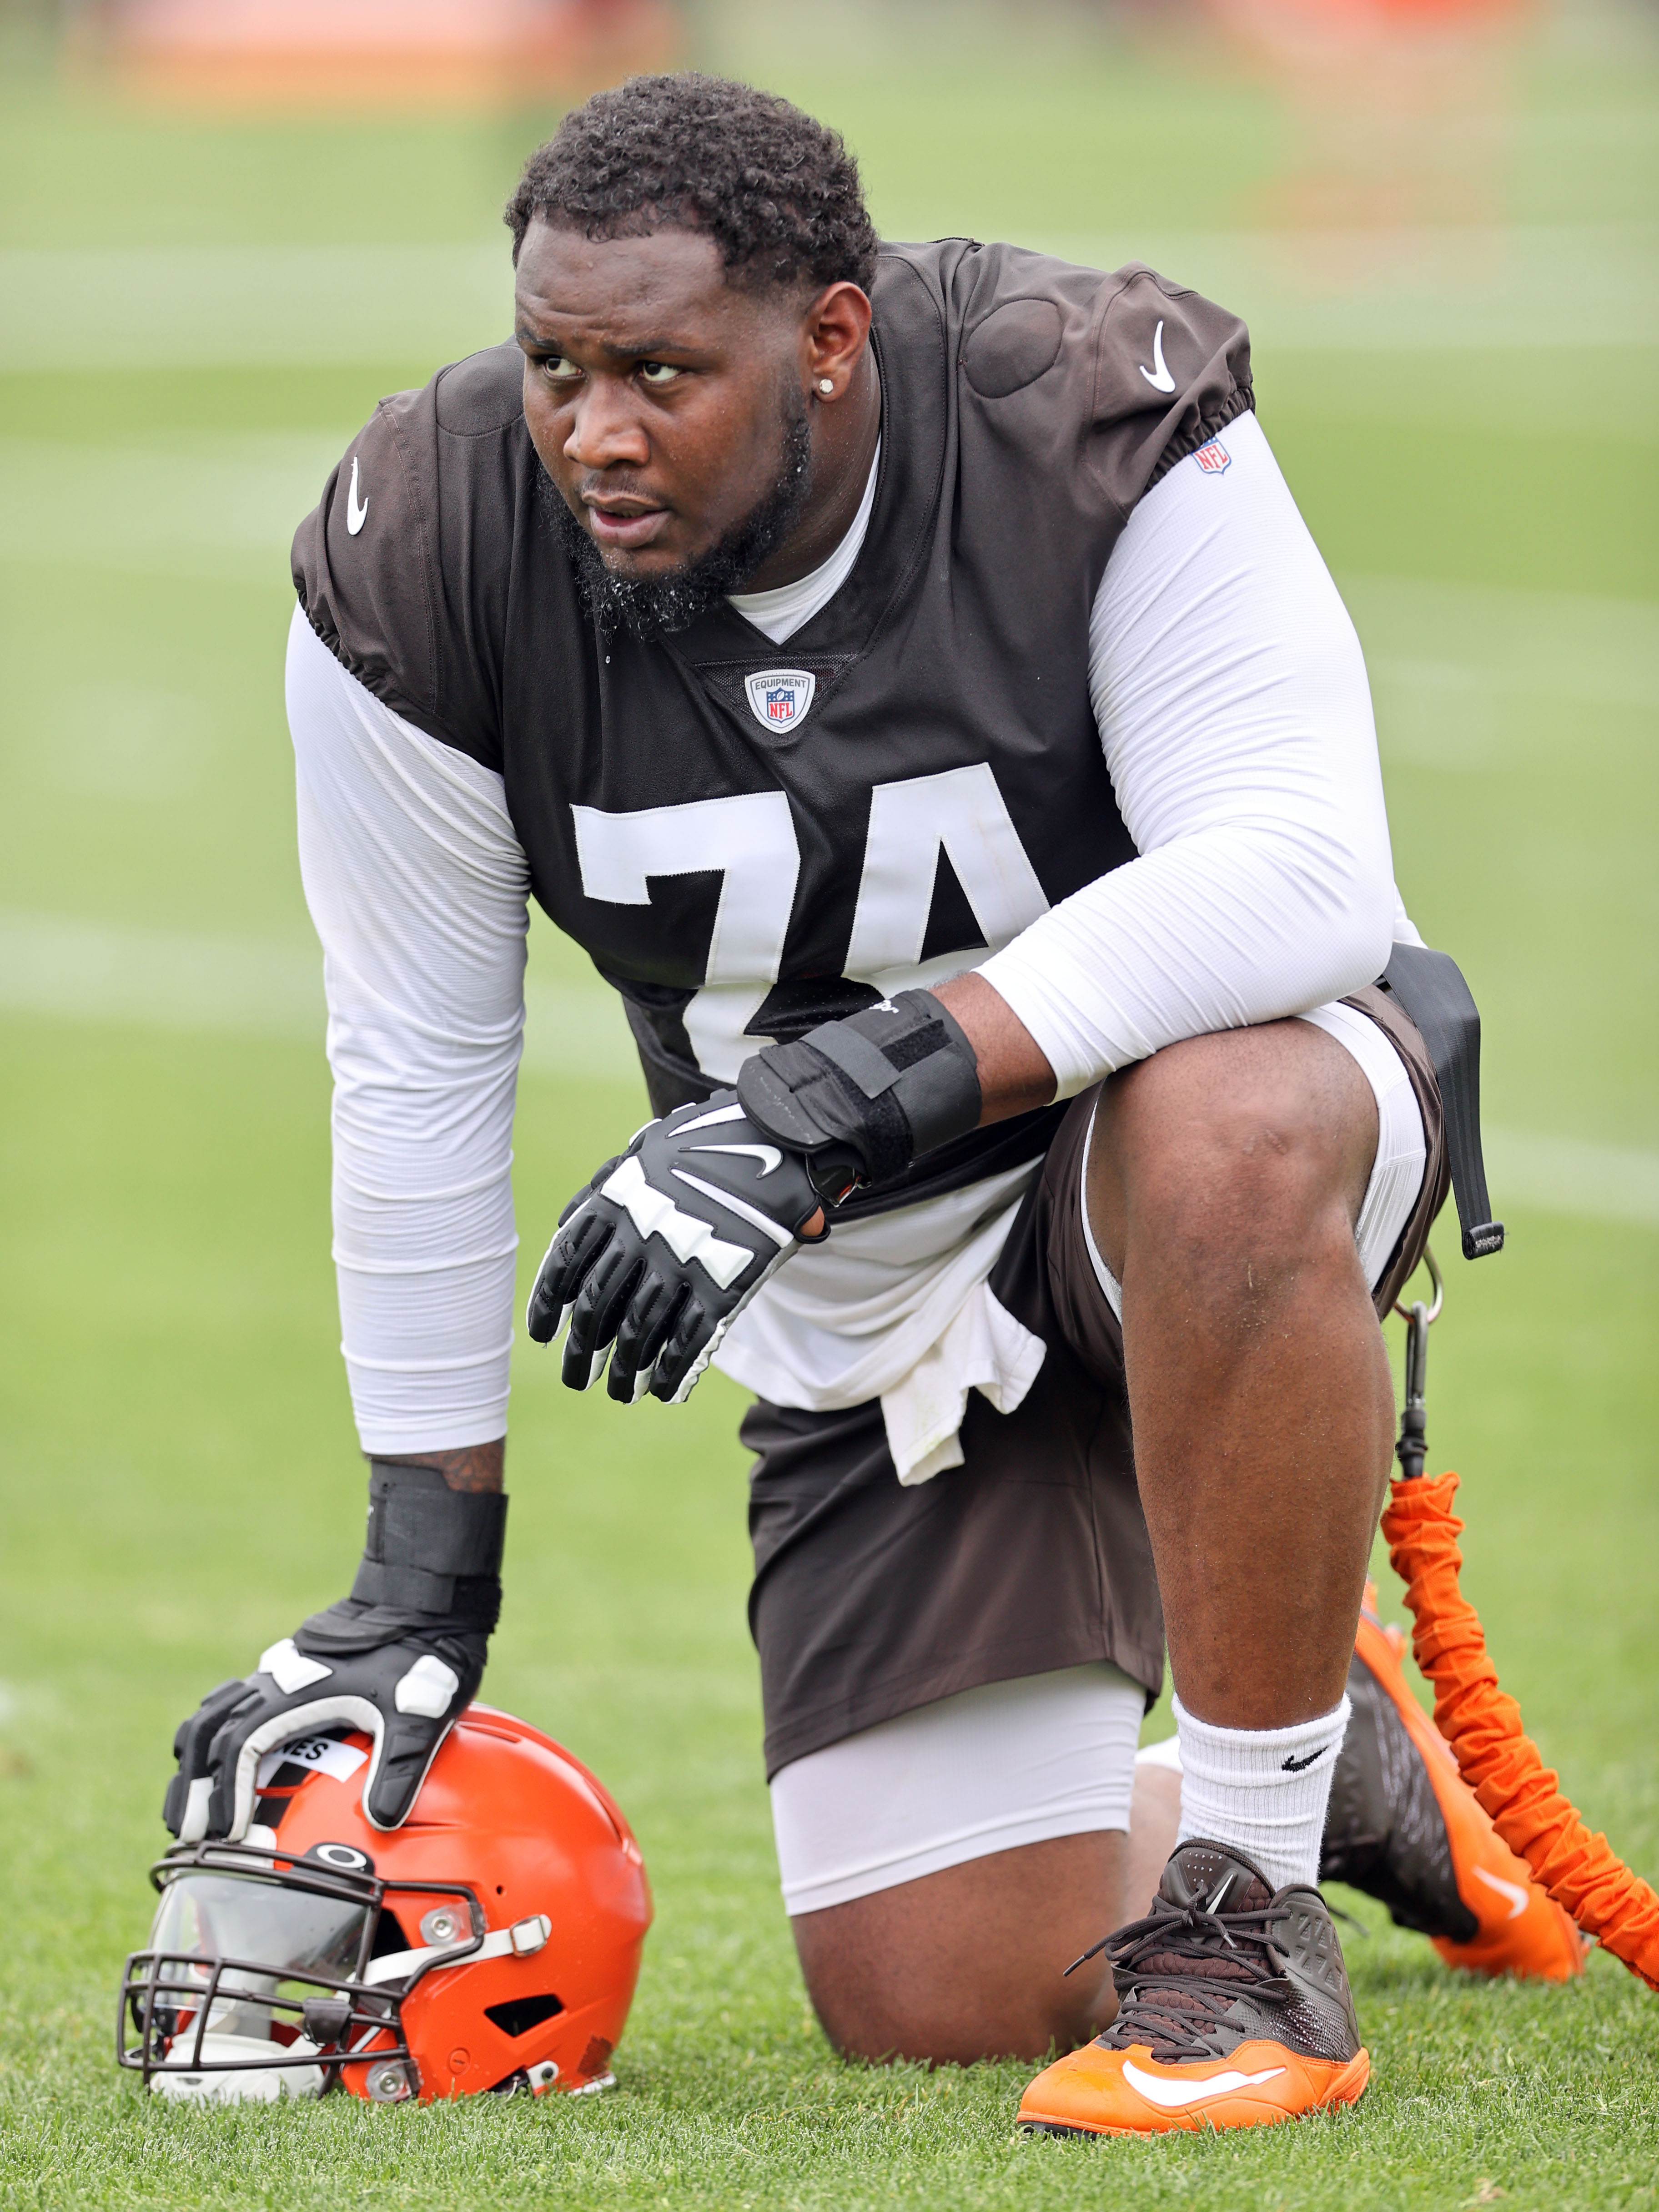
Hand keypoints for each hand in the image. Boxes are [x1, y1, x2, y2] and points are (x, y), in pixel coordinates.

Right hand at [163, 1464, 505, 1839]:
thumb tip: (382, 1823)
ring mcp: (277, 1673)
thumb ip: (398, 1768)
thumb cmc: (420, 1653)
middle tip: (190, 1834)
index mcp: (294, 1693)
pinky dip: (217, 1733)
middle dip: (192, 1785)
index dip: (226, 1793)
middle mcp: (274, 1681)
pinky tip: (224, 1762)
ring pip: (212, 1713)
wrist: (423, 1598)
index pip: (239, 1748)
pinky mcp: (289, 1670)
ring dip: (195, 1759)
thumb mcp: (417, 1714)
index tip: (224, 1836)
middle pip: (206, 1732)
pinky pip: (234, 1701)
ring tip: (192, 1808)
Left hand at [525, 1093, 828, 1404]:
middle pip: (597, 1308)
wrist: (782, 1138)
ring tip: (620, 1392)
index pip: (565, 1264)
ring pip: (640, 1331)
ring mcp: (683, 1260)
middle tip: (576, 1378)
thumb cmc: (710, 1142)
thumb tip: (566, 1226)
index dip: (547, 1305)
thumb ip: (605, 1188)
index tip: (542, 1336)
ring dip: (626, 1370)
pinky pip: (691, 1338)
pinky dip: (675, 1369)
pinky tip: (666, 1390)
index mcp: (616, 1200)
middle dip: (583, 1351)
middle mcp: (641, 1233)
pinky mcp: (726, 1281)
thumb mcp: (646, 1151)